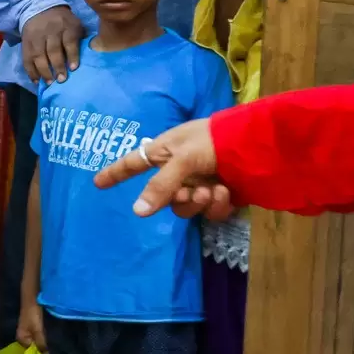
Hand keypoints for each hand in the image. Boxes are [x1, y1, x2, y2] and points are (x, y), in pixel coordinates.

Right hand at [16, 302, 47, 353]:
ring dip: (43, 344)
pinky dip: (43, 339)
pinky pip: (38, 337)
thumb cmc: (33, 314)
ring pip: (36, 342)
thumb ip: (41, 343)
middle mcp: (23, 337)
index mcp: (21, 339)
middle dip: (41, 350)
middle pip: (33, 347)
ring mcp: (27, 332)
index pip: (30, 352)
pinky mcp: (32, 327)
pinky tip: (50, 340)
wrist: (32, 299)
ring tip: (53, 350)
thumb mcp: (37, 330)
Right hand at [21, 4, 82, 83]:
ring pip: (38, 55)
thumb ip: (81, 37)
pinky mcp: (25, 43)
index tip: (73, 69)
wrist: (39, 8)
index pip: (69, 42)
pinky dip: (31, 71)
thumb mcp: (75, 24)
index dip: (72, 55)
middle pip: (53, 50)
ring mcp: (36, 37)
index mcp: (66, 26)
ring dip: (43, 71)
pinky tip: (36, 80)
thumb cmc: (63, 21)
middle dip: (57, 66)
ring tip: (49, 82)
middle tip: (61, 80)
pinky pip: (26, 58)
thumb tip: (90, 55)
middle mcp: (50, 31)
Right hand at [94, 117, 235, 220]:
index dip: (115, 173)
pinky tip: (226, 193)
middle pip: (164, 197)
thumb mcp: (181, 159)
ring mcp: (200, 183)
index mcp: (163, 153)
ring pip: (187, 207)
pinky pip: (209, 212)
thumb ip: (159, 186)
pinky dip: (217, 206)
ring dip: (198, 203)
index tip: (97, 183)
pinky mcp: (220, 196)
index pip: (132, 164)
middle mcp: (178, 170)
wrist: (256, 144)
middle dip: (177, 198)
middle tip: (190, 192)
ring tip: (211, 191)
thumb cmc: (212, 140)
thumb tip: (137, 212)